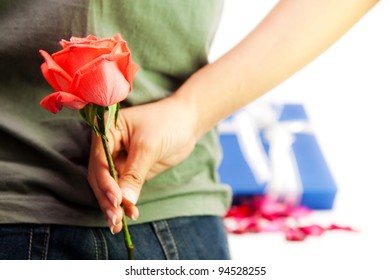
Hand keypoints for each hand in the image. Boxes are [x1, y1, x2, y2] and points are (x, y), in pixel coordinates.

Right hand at [87, 96, 197, 232]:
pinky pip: (123, 189)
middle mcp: (106, 146)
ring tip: (118, 224)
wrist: (186, 122)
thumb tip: (123, 201)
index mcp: (106, 131)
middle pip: (100, 177)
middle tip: (115, 219)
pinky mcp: (129, 171)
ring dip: (113, 205)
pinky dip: (125, 202)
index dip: (106, 184)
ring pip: (109, 187)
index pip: (100, 162)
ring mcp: (117, 160)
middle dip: (107, 199)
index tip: (115, 201)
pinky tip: (129, 214)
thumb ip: (135, 173)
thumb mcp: (149, 146)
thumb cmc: (167, 124)